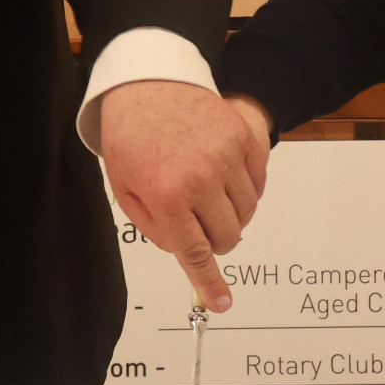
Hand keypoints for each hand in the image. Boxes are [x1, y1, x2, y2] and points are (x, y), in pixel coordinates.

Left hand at [100, 81, 269, 311]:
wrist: (148, 82)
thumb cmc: (132, 135)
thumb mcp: (126, 189)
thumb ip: (156, 226)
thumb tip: (185, 253)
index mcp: (167, 196)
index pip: (195, 252)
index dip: (210, 281)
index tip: (221, 302)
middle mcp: (201, 180)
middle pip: (226, 236)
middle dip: (214, 239)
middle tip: (199, 224)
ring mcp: (227, 158)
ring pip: (246, 213)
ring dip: (229, 214)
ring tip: (207, 194)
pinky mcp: (243, 140)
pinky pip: (258, 184)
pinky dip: (245, 189)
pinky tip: (223, 177)